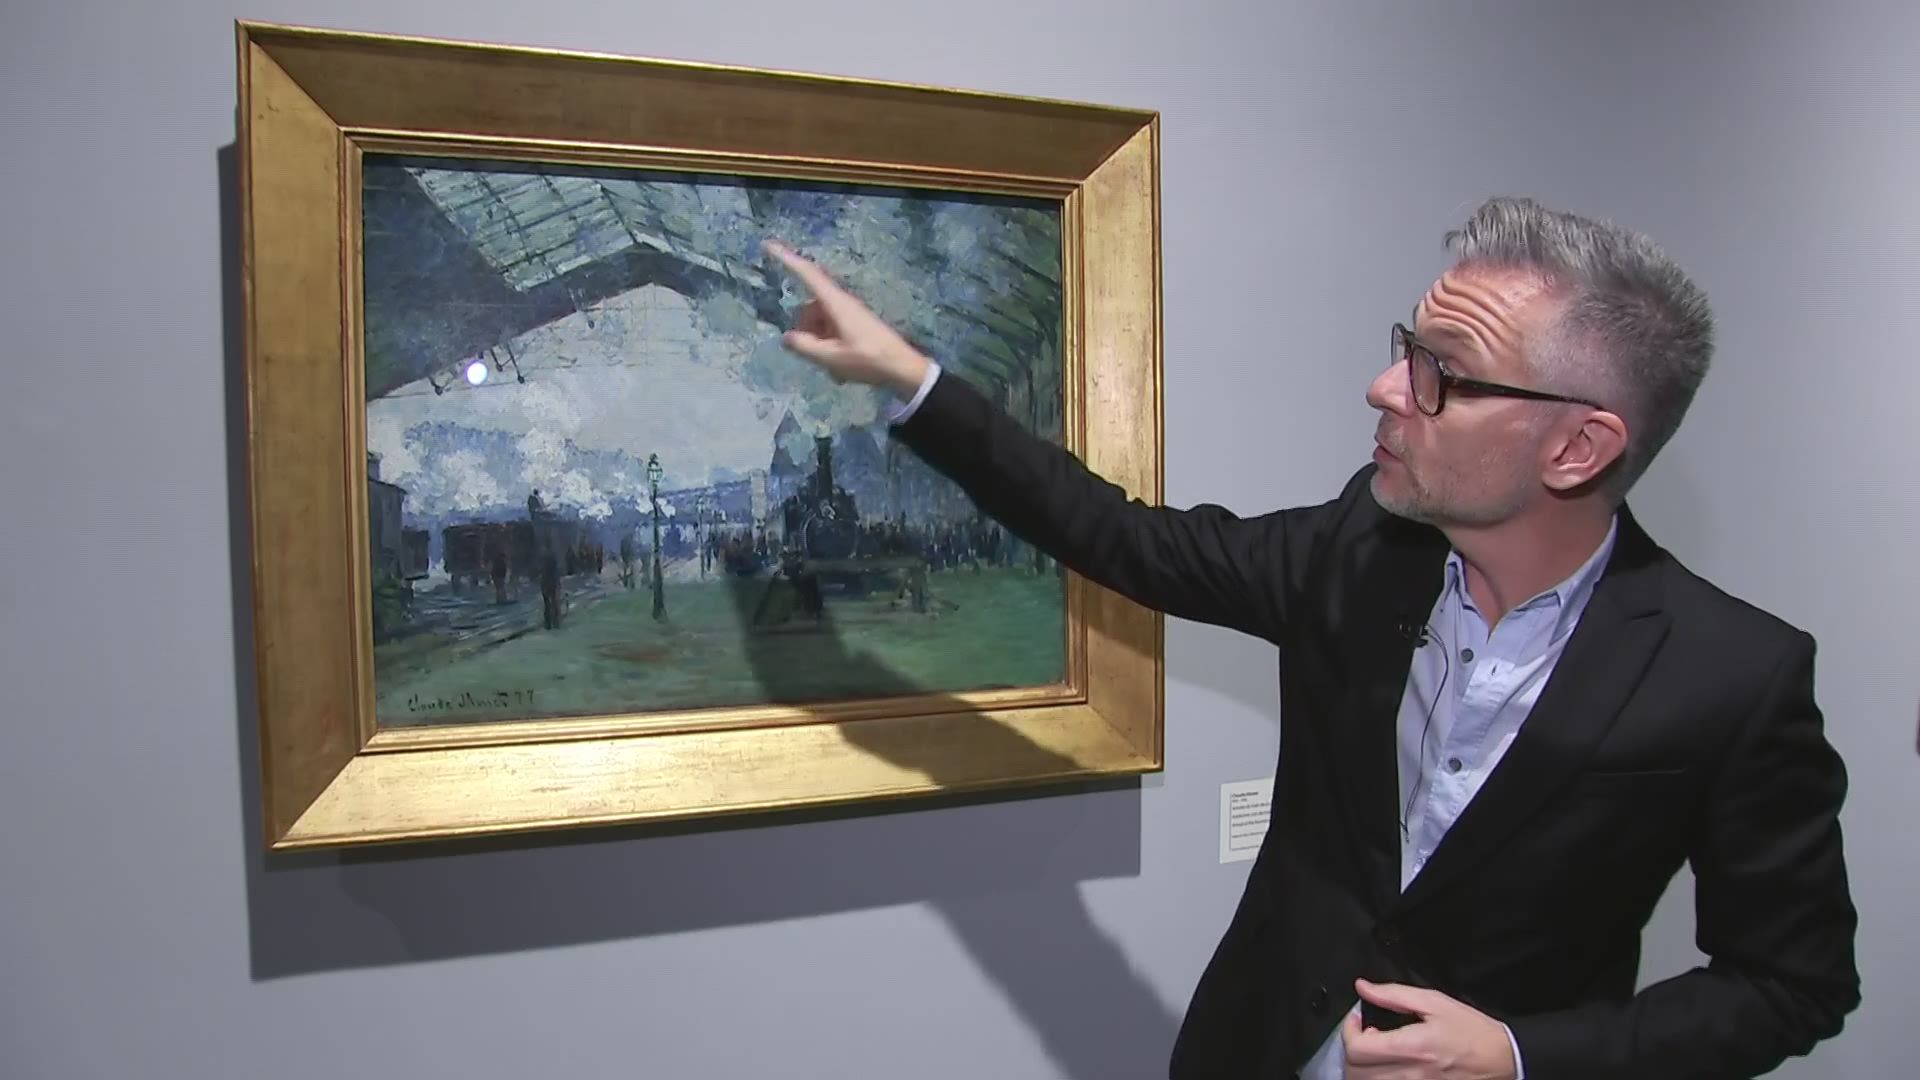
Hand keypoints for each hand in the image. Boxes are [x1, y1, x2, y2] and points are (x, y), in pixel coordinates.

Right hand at [762, 239, 930, 396]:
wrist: (902, 368)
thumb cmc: (867, 359)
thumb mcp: (830, 357)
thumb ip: (804, 346)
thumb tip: (787, 337)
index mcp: (835, 303)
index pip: (806, 274)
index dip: (786, 258)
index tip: (768, 245)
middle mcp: (841, 302)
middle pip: (810, 307)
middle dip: (805, 328)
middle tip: (814, 355)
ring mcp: (850, 312)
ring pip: (820, 320)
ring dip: (818, 341)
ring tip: (831, 367)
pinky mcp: (856, 323)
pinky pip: (832, 329)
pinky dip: (829, 345)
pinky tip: (838, 368)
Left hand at [1341, 979, 1517, 1079]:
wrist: (1503, 1058)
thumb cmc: (1472, 1030)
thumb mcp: (1434, 1002)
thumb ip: (1394, 994)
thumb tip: (1364, 988)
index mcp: (1412, 1047)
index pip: (1358, 1049)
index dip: (1348, 1032)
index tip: (1355, 1020)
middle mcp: (1411, 1074)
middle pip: (1356, 1072)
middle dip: (1353, 1051)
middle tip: (1365, 1036)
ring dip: (1363, 1067)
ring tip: (1376, 1051)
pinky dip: (1379, 1078)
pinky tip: (1388, 1066)